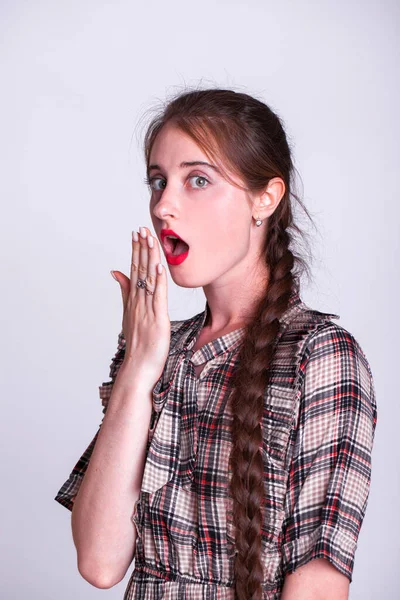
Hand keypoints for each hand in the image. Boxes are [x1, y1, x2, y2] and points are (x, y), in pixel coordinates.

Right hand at [111, 227, 170, 387]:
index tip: (136, 233)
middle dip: (141, 249)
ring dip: (149, 259)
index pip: (134, 271)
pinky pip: (158, 297)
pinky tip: (159, 266)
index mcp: (133, 302)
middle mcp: (138, 303)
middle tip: (142, 228)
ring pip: (147, 280)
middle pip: (139, 271)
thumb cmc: (138, 345)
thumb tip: (117, 272)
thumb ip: (125, 292)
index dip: (135, 251)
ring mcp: (146, 311)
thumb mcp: (129, 315)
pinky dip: (158, 281)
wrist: (138, 369)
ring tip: (149, 239)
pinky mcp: (157, 320)